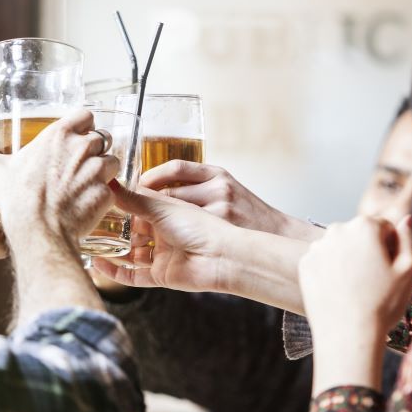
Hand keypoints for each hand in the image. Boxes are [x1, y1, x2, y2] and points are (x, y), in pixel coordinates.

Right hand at [0, 109, 119, 323]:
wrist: (39, 231)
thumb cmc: (18, 199)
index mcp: (59, 135)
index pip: (85, 115)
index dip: (83, 125)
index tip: (78, 135)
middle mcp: (83, 148)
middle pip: (103, 137)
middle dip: (95, 149)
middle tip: (81, 164)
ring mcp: (98, 170)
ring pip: (113, 161)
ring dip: (105, 170)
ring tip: (88, 183)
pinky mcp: (107, 193)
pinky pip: (112, 190)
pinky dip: (104, 196)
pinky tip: (89, 203)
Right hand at [92, 186, 235, 291]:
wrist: (220, 256)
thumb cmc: (199, 226)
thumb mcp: (161, 206)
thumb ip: (132, 198)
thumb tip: (108, 181)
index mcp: (166, 211)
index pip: (137, 206)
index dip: (118, 204)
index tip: (95, 201)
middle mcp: (163, 232)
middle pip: (132, 231)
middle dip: (112, 230)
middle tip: (86, 226)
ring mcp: (162, 254)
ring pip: (130, 254)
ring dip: (112, 251)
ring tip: (86, 245)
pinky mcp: (160, 275)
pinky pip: (133, 275)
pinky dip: (116, 271)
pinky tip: (97, 265)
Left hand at [141, 161, 322, 240]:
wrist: (276, 236)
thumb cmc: (249, 217)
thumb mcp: (227, 191)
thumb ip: (198, 188)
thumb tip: (157, 191)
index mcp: (217, 174)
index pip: (176, 168)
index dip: (153, 177)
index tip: (140, 186)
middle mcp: (218, 187)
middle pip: (170, 192)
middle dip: (150, 204)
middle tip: (135, 212)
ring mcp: (218, 208)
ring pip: (174, 212)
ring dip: (156, 223)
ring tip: (145, 230)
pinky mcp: (219, 227)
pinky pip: (184, 232)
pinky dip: (170, 237)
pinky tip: (160, 244)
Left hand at [298, 216, 411, 392]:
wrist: (347, 335)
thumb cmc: (383, 304)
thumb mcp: (408, 270)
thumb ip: (408, 239)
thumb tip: (406, 219)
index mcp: (365, 226)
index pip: (384, 226)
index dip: (392, 247)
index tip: (391, 269)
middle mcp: (337, 230)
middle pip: (360, 234)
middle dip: (368, 250)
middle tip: (373, 280)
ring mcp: (318, 247)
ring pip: (340, 247)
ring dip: (348, 258)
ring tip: (356, 287)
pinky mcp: (305, 264)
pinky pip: (323, 261)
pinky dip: (331, 270)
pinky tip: (339, 290)